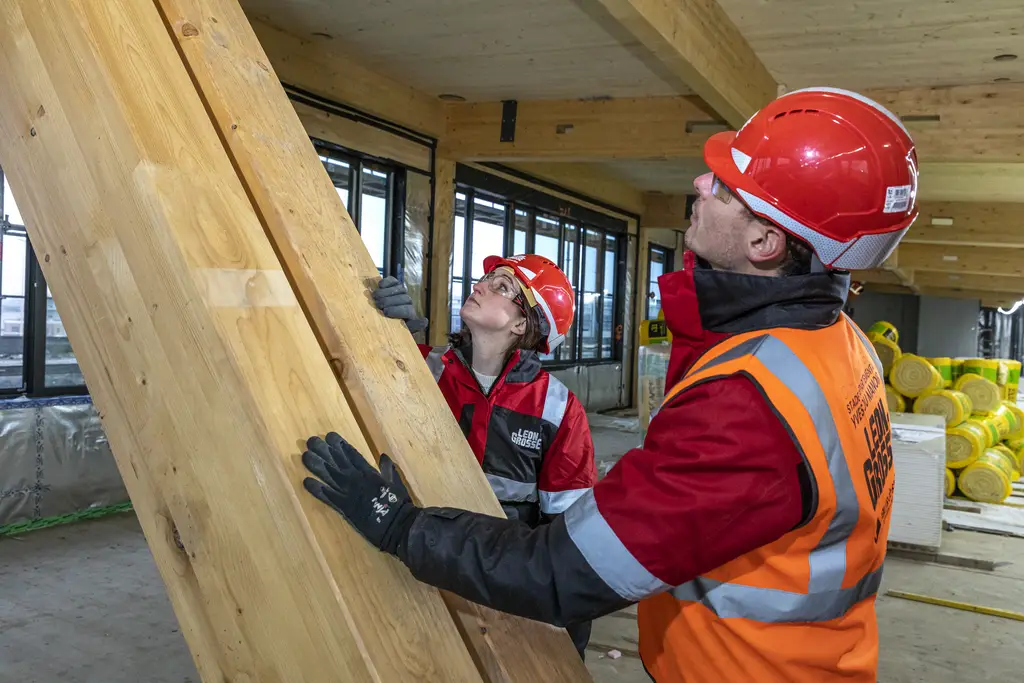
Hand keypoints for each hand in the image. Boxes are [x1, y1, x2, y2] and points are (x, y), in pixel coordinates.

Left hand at [302, 432, 418, 553]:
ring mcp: (349, 493)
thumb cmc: (399, 504)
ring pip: (329, 476)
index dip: (340, 445)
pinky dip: (317, 490)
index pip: (352, 455)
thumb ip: (388, 469)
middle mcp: (357, 479)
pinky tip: (306, 482)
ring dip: (316, 466)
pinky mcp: (344, 507)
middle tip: (311, 441)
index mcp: (369, 473)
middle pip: (337, 462)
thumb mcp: (396, 482)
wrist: (396, 524)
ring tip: (305, 456)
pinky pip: (328, 497)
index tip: (330, 436)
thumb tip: (383, 456)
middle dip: (324, 451)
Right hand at [372, 276, 427, 332]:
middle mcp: (408, 302)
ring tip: (375, 297)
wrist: (385, 322)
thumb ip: (413, 327)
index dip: (397, 311)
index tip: (386, 312)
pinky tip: (379, 285)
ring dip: (385, 292)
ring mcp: (402, 293)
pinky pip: (393, 281)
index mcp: (410, 315)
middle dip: (389, 301)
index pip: (408, 311)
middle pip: (403, 298)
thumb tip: (425, 321)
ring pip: (399, 289)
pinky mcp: (394, 285)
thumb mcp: (402, 331)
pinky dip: (386, 282)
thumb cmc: (393, 328)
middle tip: (378, 305)